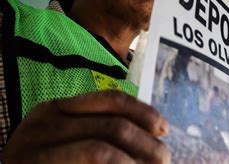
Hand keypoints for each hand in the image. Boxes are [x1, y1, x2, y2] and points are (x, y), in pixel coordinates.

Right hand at [3, 90, 169, 162]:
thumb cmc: (46, 161)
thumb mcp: (68, 139)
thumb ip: (99, 130)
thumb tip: (154, 131)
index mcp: (54, 109)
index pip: (110, 100)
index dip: (143, 112)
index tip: (163, 128)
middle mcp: (43, 124)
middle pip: (113, 126)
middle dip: (147, 144)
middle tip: (164, 158)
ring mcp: (34, 152)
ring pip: (101, 150)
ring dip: (134, 162)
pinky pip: (90, 160)